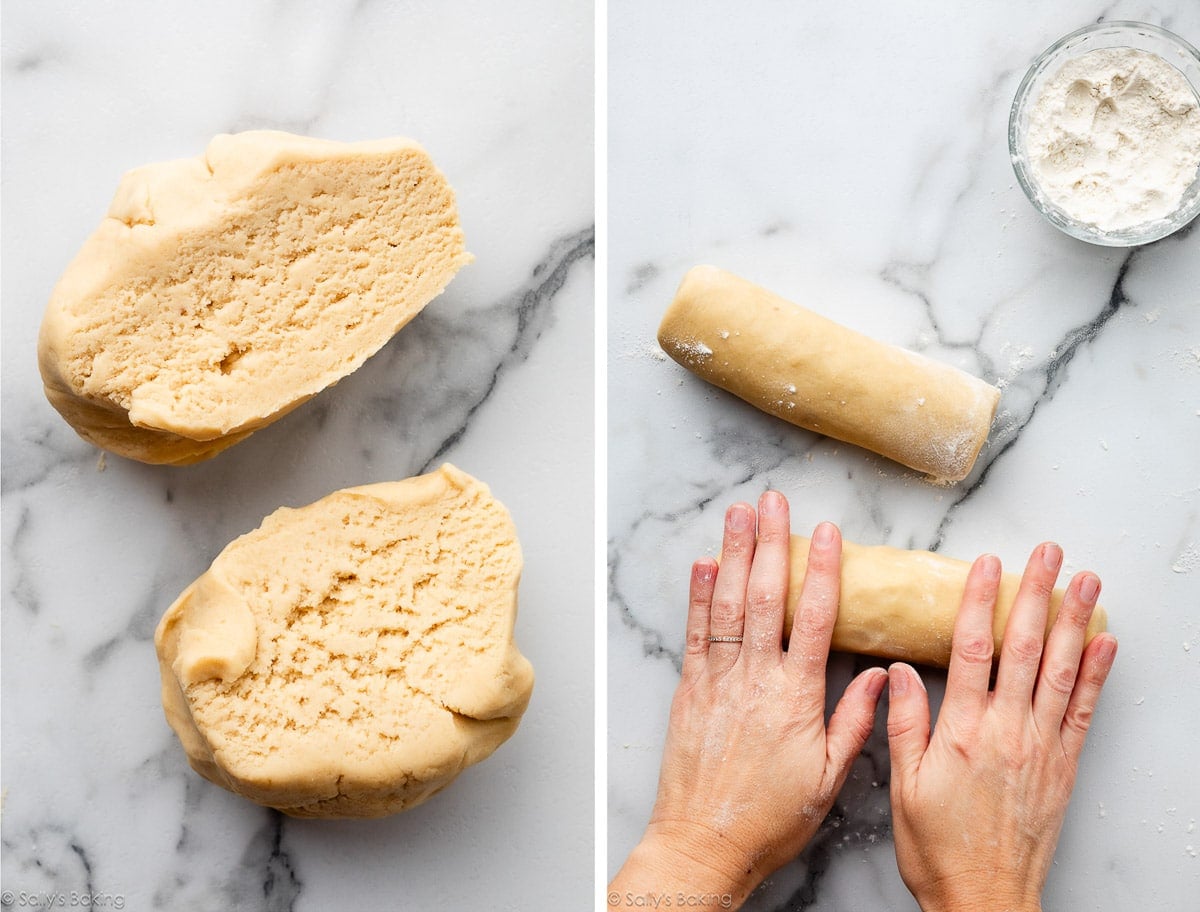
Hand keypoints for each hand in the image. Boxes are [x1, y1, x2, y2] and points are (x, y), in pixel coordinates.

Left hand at [610, 493, 886, 907]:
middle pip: (766, 596)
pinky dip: (698, 596)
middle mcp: (755, 679)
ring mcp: (717, 680)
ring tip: (740, 512)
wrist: (705, 843)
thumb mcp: (829, 778)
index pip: (813, 619)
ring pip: (728, 604)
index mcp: (795, 697)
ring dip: (734, 554)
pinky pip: (694, 633)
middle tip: (775, 500)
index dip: (821, 570)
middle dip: (771, 542)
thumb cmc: (771, 818)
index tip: (827, 532)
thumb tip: (880, 674)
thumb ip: (856, 721)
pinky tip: (704, 563)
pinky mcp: (689, 689)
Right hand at [886, 544, 1117, 911]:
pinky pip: (1084, 711)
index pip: (973, 651)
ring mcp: (1041, 747)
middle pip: (1025, 649)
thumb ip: (904, 723)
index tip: (988, 564)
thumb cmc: (937, 846)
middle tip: (1049, 553)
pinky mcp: (1063, 766)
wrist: (985, 899)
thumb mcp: (903, 784)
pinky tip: (1104, 642)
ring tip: (1086, 580)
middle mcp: (1007, 731)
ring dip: (1074, 621)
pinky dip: (1096, 674)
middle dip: (1037, 595)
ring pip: (1061, 671)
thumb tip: (897, 670)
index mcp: (962, 731)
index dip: (981, 602)